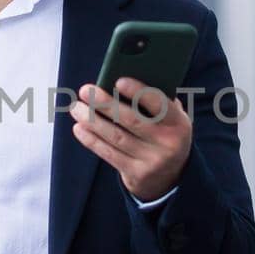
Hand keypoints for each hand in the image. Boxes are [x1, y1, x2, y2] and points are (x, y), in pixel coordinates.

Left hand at [70, 78, 191, 202]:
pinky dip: (92, 140)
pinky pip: (110, 154)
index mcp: (178, 123)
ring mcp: (152, 161)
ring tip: (76, 108)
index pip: (159, 105)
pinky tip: (79, 128)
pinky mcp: (136, 174)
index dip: (139, 92)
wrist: (170, 177)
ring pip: (117, 137)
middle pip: (132, 120)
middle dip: (106, 104)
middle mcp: (168, 143)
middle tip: (85, 90)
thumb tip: (126, 77)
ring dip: (93, 121)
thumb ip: (156, 100)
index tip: (118, 81)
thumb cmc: (163, 134)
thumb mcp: (170, 118)